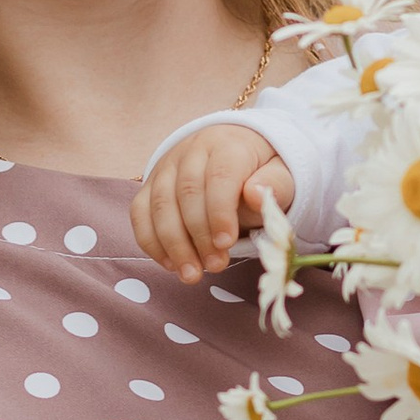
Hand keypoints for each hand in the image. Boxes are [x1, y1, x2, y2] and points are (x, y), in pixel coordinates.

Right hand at [130, 121, 294, 279]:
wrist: (232, 153)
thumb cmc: (259, 171)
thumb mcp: (280, 175)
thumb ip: (273, 185)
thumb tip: (255, 195)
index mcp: (226, 145)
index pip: (219, 176)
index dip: (220, 212)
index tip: (226, 243)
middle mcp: (190, 151)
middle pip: (186, 193)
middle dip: (199, 235)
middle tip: (216, 266)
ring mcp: (166, 167)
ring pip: (159, 205)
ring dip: (173, 244)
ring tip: (191, 274)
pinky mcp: (149, 185)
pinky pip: (140, 213)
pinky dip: (151, 242)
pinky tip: (171, 265)